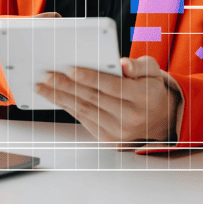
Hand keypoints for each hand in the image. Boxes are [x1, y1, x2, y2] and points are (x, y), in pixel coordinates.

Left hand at [35, 55, 178, 149]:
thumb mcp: (153, 71)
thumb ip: (139, 66)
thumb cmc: (152, 89)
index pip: (112, 87)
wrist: (160, 120)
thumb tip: (123, 65)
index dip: (91, 78)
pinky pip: (83, 120)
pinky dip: (67, 107)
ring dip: (60, 97)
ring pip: (84, 111)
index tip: (71, 69)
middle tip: (47, 75)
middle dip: (67, 86)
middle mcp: (131, 118)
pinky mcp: (108, 139)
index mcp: (144, 98)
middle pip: (93, 99)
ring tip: (42, 86)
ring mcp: (118, 132)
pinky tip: (54, 96)